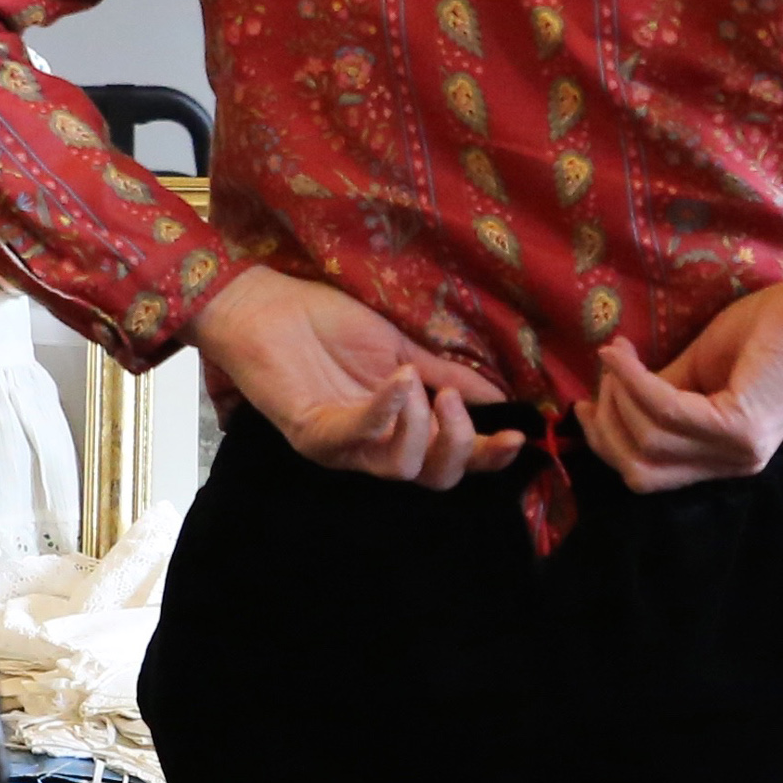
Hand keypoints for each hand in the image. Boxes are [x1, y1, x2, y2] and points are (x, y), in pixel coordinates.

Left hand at [194, 266, 516, 489]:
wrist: (263, 304)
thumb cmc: (325, 323)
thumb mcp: (400, 348)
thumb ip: (445, 373)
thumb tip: (501, 396)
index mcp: (399, 429)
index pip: (452, 461)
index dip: (489, 456)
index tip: (519, 434)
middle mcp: (372, 447)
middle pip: (435, 478)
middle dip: (462, 446)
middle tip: (455, 400)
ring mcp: (342, 446)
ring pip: (402, 468)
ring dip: (424, 428)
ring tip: (420, 384)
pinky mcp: (311, 434)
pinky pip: (360, 436)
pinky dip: (388, 409)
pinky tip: (399, 378)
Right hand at [584, 262, 782, 493]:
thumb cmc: (765, 330)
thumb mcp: (699, 369)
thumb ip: (661, 394)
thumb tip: (611, 398)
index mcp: (725, 459)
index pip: (650, 474)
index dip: (608, 442)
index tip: (587, 403)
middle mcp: (734, 466)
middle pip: (641, 470)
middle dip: (606, 425)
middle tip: (602, 378)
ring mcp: (738, 452)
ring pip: (647, 441)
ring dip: (619, 396)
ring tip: (617, 357)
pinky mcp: (739, 428)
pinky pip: (664, 410)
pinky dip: (634, 382)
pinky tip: (621, 356)